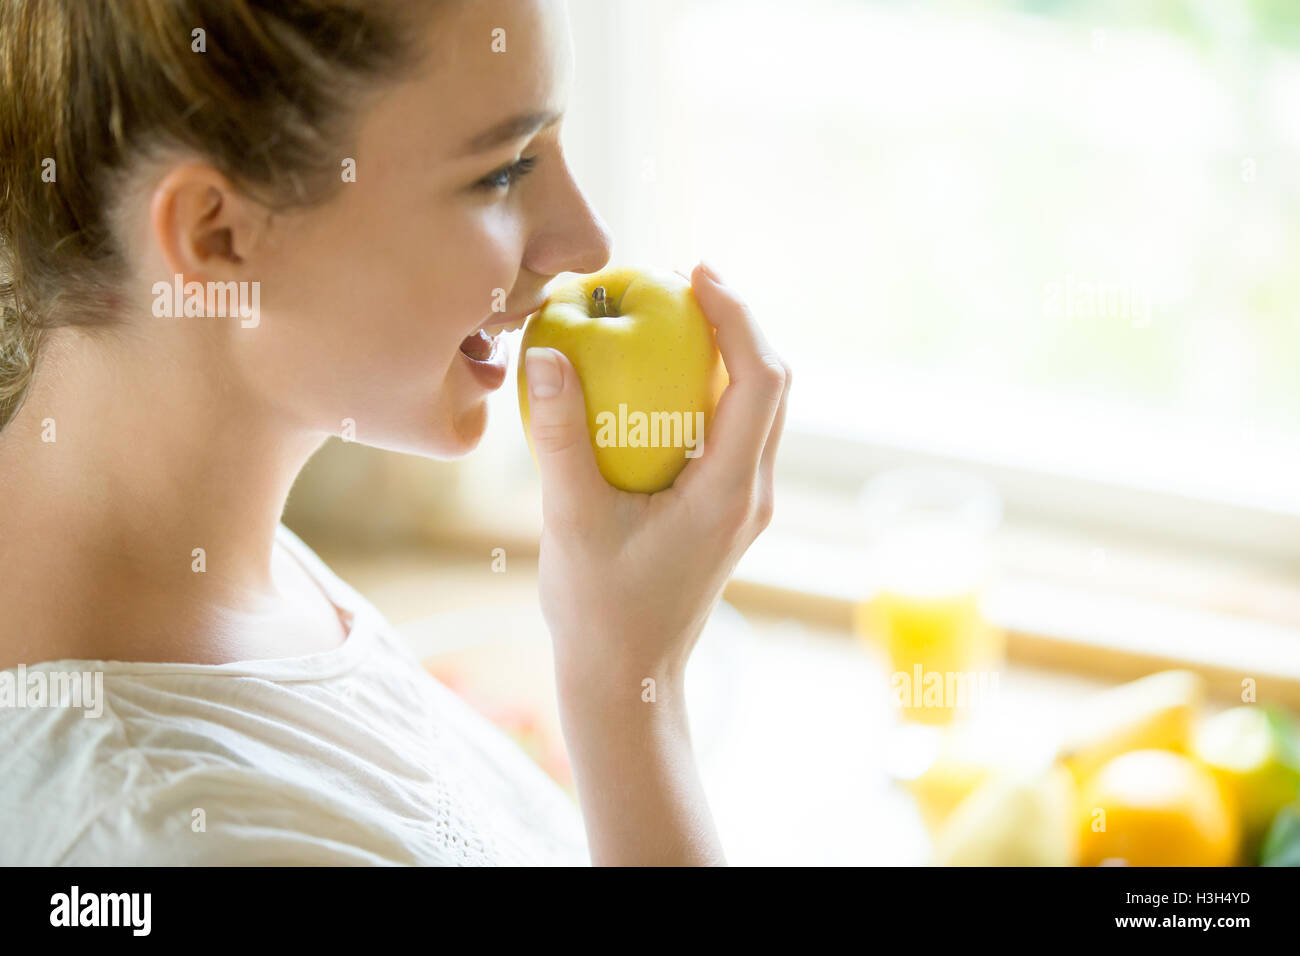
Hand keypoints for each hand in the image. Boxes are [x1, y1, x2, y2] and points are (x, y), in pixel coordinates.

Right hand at [524, 262, 790, 700]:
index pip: (761, 381)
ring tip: (676, 314)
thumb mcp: (570, 521)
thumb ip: (559, 439)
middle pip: (772, 384)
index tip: (698, 272)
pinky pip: (733, 431)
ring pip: (758, 407)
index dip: (739, 317)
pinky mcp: (727, 509)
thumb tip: (547, 356)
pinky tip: (662, 378)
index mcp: (728, 492)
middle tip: (683, 280)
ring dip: (728, 354)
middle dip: (738, 323)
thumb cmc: (599, 610)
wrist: (628, 678)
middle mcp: (751, 492)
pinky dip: (710, 390)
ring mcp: (744, 503)